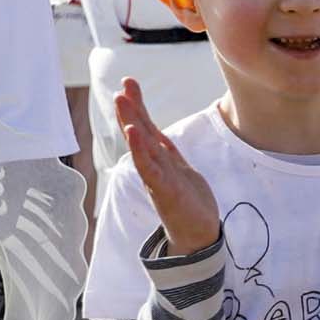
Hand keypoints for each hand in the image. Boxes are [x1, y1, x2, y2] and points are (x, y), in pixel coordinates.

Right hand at [113, 77, 221, 253]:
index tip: (128, 83)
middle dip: (131, 110)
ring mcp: (158, 178)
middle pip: (140, 133)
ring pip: (142, 146)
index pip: (147, 127)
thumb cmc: (187, 201)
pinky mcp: (164, 192)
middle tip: (121, 87)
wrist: (197, 235)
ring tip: (121, 101)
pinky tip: (134, 134)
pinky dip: (140, 151)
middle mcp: (155, 166)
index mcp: (160, 159)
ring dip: (131, 123)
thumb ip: (165, 151)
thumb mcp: (179, 168)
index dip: (137, 106)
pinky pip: (150, 168)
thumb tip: (153, 132)